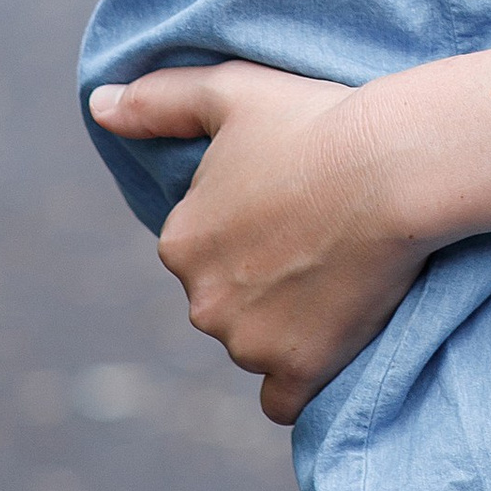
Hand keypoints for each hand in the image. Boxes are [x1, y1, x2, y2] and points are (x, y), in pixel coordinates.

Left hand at [87, 62, 424, 426]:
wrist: (392, 168)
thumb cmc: (315, 121)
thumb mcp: (231, 91)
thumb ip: (158, 101)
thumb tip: (98, 106)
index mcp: (179, 241)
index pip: (203, 248)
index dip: (248, 226)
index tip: (291, 201)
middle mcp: (200, 301)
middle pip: (226, 300)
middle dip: (260, 280)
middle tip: (319, 238)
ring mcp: (247, 342)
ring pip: (255, 343)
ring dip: (284, 324)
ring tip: (339, 275)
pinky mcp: (297, 371)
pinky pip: (283, 399)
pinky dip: (298, 380)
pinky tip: (325, 347)